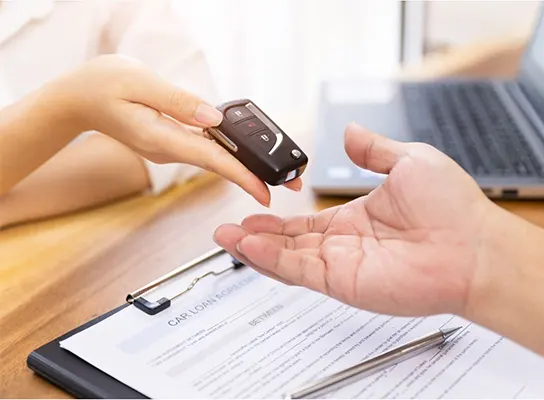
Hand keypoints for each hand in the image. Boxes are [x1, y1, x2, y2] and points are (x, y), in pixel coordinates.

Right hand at [48, 55, 300, 205]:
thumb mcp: (138, 83)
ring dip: (247, 166)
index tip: (268, 191)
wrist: (76, 100)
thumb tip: (213, 117)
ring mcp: (171, 148)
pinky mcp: (172, 141)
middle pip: (221, 165)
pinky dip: (229, 152)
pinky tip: (247, 152)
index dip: (243, 176)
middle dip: (257, 175)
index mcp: (162, 139)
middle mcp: (170, 149)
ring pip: (216, 159)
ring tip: (279, 173)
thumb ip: (177, 101)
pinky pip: (206, 149)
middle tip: (293, 185)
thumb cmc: (100, 86)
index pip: (212, 160)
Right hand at [215, 122, 497, 316]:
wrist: (475, 246)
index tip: (254, 206)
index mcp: (356, 218)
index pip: (306, 221)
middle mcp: (345, 244)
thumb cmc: (453, 207)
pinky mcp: (344, 282)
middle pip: (289, 242)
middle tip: (227, 229)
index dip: (277, 217)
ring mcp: (343, 265)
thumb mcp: (409, 161)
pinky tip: (249, 247)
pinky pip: (299, 271)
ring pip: (287, 258)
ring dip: (255, 248)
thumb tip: (350, 132)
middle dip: (256, 236)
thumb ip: (373, 149)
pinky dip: (271, 260)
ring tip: (226, 238)